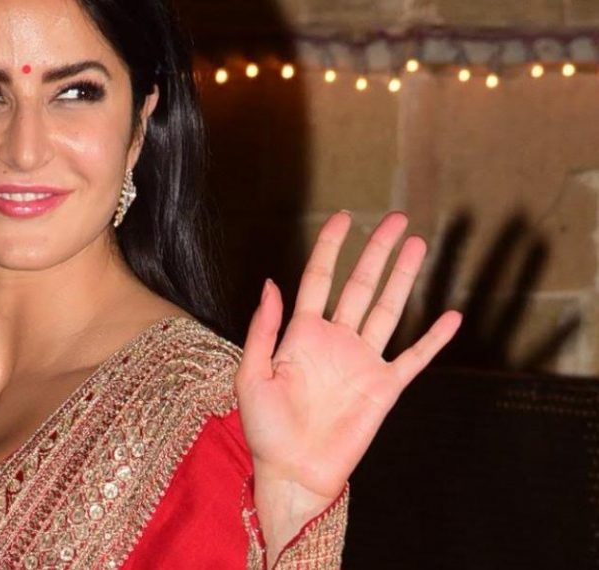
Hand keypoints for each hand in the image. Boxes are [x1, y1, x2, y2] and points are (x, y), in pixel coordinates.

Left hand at [234, 210, 462, 501]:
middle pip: (360, 286)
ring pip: (389, 310)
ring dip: (403, 278)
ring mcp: (362, 362)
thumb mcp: (251, 375)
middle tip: (395, 219)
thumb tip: (271, 282)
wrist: (293, 472)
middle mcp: (335, 341)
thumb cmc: (265, 429)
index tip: (343, 217)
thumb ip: (264, 329)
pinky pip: (414, 358)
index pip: (318, 279)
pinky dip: (434, 338)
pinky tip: (451, 315)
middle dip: (376, 252)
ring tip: (417, 244)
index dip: (330, 248)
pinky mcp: (384, 388)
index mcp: (301, 334)